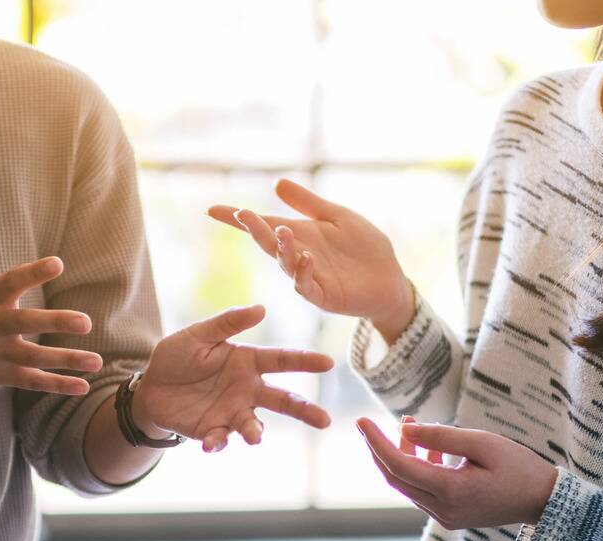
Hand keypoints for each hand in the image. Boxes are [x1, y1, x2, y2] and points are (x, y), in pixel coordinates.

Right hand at [0, 257, 102, 395]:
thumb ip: (6, 287)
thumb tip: (39, 271)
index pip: (11, 282)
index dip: (33, 273)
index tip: (57, 264)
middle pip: (24, 322)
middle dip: (54, 322)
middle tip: (85, 322)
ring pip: (34, 357)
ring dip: (66, 360)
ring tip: (97, 361)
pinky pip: (32, 381)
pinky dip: (57, 384)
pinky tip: (82, 386)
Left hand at [132, 305, 333, 451]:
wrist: (150, 387)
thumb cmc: (178, 356)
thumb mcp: (198, 334)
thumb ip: (227, 323)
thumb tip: (261, 309)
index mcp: (248, 362)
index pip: (282, 360)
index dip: (305, 361)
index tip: (328, 363)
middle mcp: (247, 390)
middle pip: (283, 400)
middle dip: (305, 410)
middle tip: (325, 420)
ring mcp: (232, 412)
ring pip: (254, 425)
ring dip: (255, 432)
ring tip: (255, 438)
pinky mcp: (214, 430)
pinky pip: (221, 438)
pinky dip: (218, 442)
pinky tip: (210, 443)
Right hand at [208, 179, 414, 343]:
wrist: (389, 278)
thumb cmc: (364, 248)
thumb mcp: (337, 217)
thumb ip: (308, 203)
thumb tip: (277, 183)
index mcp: (298, 235)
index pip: (263, 225)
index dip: (237, 219)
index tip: (212, 210)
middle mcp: (297, 256)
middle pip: (268, 242)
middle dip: (254, 229)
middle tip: (242, 214)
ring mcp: (308, 277)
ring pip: (285, 264)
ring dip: (281, 248)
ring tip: (283, 231)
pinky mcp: (323, 296)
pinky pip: (307, 286)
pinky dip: (303, 272)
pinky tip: (307, 257)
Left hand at [356, 417, 558, 529]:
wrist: (545, 501)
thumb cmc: (519, 467)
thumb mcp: (482, 443)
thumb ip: (442, 437)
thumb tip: (405, 429)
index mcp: (450, 491)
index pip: (399, 465)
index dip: (376, 442)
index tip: (361, 421)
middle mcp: (442, 509)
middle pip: (395, 477)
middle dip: (380, 449)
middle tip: (372, 424)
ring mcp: (444, 516)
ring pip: (407, 484)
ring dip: (401, 455)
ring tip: (409, 426)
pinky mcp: (449, 516)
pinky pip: (421, 491)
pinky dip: (416, 468)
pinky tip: (426, 448)